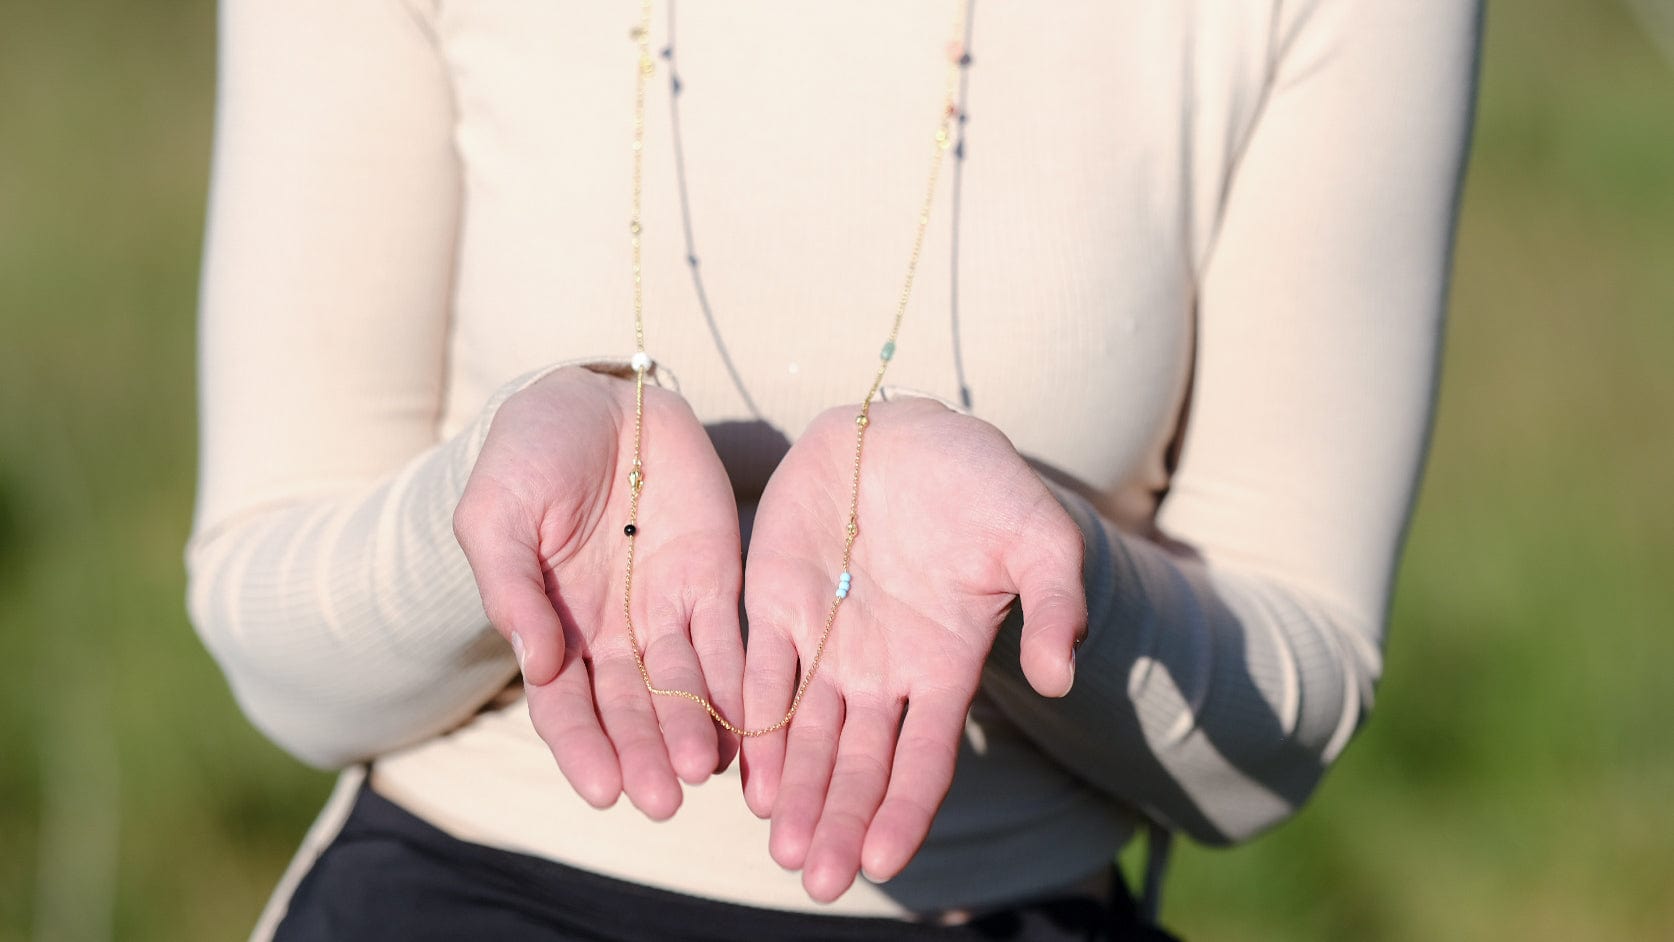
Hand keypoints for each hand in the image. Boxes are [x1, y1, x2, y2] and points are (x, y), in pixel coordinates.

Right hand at [454, 366, 742, 819]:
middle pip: (632, 709)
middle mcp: (613, 634)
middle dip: (646, 754)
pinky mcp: (717, 580)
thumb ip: (511, 586)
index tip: (603, 790)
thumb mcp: (496, 514)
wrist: (594, 398)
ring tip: (706, 770)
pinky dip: (742, 684)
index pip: (567, 705)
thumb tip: (535, 663)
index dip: (584, 748)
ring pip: (685, 687)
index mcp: (552, 627)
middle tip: (665, 799)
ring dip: (696, 730)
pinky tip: (754, 725)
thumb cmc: (528, 456)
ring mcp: (667, 610)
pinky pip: (732, 640)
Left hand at [738, 397, 1086, 900]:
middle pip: (856, 764)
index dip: (903, 810)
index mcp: (943, 667)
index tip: (879, 861)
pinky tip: (738, 769)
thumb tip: (1057, 677)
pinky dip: (747, 721)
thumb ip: (1055, 607)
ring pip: (802, 734)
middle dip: (836, 821)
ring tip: (777, 841)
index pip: (923, 758)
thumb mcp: (1039, 540)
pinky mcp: (775, 602)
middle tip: (815, 878)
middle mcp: (881, 671)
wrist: (909, 430)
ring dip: (789, 789)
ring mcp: (826, 642)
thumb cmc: (985, 486)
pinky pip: (757, 672)